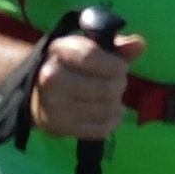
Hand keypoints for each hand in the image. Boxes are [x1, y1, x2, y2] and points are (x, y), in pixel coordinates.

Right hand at [31, 26, 142, 140]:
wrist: (35, 92)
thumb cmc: (70, 65)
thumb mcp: (88, 47)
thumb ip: (116, 46)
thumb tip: (139, 44)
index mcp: (59, 51)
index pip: (93, 58)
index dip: (116, 65)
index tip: (120, 67)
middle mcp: (52, 78)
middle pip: (106, 88)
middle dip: (120, 85)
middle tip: (116, 84)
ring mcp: (54, 105)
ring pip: (106, 110)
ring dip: (117, 104)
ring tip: (111, 98)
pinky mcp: (59, 127)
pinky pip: (100, 129)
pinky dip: (112, 122)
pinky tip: (109, 113)